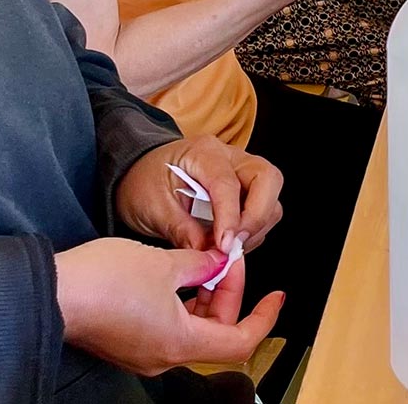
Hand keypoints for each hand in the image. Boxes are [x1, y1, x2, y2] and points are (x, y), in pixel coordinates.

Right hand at [55, 238, 283, 375]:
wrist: (54, 293)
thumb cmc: (105, 281)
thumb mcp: (164, 263)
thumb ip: (199, 264)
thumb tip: (217, 261)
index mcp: (180, 343)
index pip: (240, 341)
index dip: (263, 318)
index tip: (276, 296)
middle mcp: (164, 356)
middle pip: (216, 333)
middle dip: (228, 294)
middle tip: (226, 258)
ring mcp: (144, 352)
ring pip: (192, 329)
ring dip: (204, 297)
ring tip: (202, 261)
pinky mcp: (128, 342)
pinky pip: (168, 327)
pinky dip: (181, 302)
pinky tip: (176, 274)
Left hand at [117, 136, 283, 251]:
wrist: (137, 175)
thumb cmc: (143, 183)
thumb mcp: (152, 208)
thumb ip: (182, 230)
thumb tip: (209, 255)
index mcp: (203, 152)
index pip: (228, 184)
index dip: (230, 217)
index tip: (225, 246)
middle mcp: (230, 157)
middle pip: (267, 179)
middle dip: (258, 217)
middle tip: (234, 245)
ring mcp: (240, 172)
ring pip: (270, 198)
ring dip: (255, 228)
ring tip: (226, 248)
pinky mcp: (244, 191)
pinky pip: (263, 211)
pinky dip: (251, 233)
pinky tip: (227, 243)